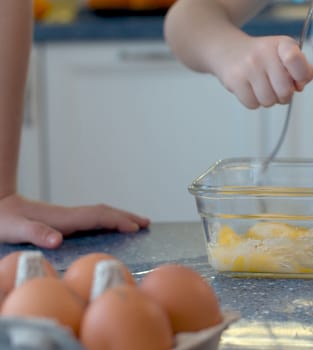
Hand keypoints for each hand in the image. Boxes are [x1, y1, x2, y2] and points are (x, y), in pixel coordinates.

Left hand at [0, 194, 149, 248]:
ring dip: (120, 218)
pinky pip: (94, 220)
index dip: (117, 221)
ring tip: (138, 224)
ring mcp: (68, 217)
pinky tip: (111, 228)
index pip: (97, 216)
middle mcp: (70, 216)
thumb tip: (59, 240)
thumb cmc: (3, 219)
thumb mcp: (15, 229)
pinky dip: (108, 221)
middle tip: (147, 224)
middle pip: (105, 213)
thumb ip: (36, 233)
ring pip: (101, 215)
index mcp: (64, 218)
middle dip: (127, 217)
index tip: (134, 228)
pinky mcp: (64, 222)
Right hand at [213, 35, 312, 108]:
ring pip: (268, 101)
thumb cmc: (265, 57)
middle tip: (277, 87)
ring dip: (269, 100)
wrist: (229, 50)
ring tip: (263, 87)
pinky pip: (253, 104)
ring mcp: (247, 67)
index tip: (296, 77)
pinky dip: (254, 101)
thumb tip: (299, 86)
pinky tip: (251, 89)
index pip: (296, 61)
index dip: (301, 75)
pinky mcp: (234, 80)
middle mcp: (263, 53)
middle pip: (284, 91)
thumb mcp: (286, 55)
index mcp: (282, 44)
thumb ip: (302, 70)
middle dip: (284, 95)